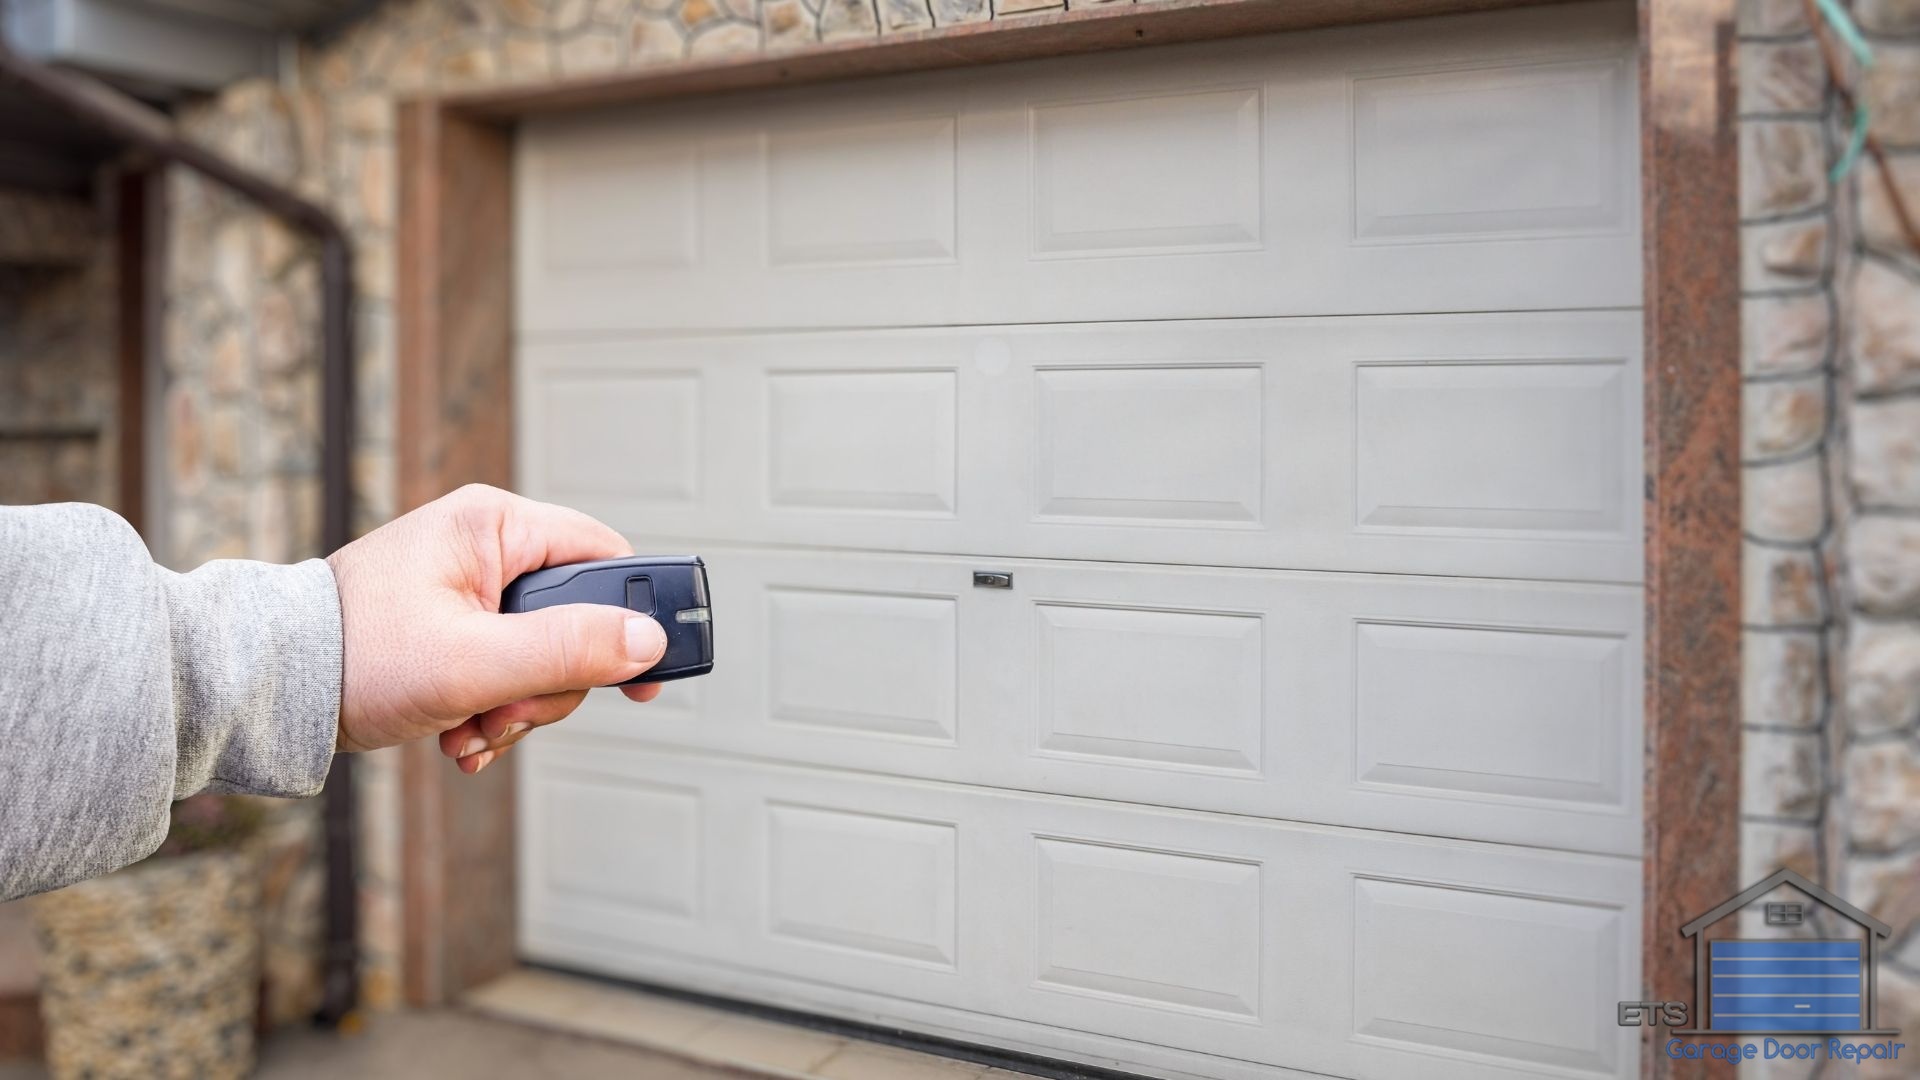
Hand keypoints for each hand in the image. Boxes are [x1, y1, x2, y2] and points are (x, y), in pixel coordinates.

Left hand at [326, 484, 665, 772]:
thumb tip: (648, 641)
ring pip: (543, 655)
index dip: (634, 618)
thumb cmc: (352, 657)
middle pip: (576, 620)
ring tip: (472, 728)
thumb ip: (567, 649)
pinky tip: (460, 732)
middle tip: (508, 712)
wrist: (267, 690)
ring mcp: (468, 588)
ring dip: (518, 708)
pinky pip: (507, 670)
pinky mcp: (452, 625)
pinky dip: (492, 710)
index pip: (604, 557)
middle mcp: (485, 546)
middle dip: (550, 684)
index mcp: (494, 525)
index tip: (644, 677)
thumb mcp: (474, 661)